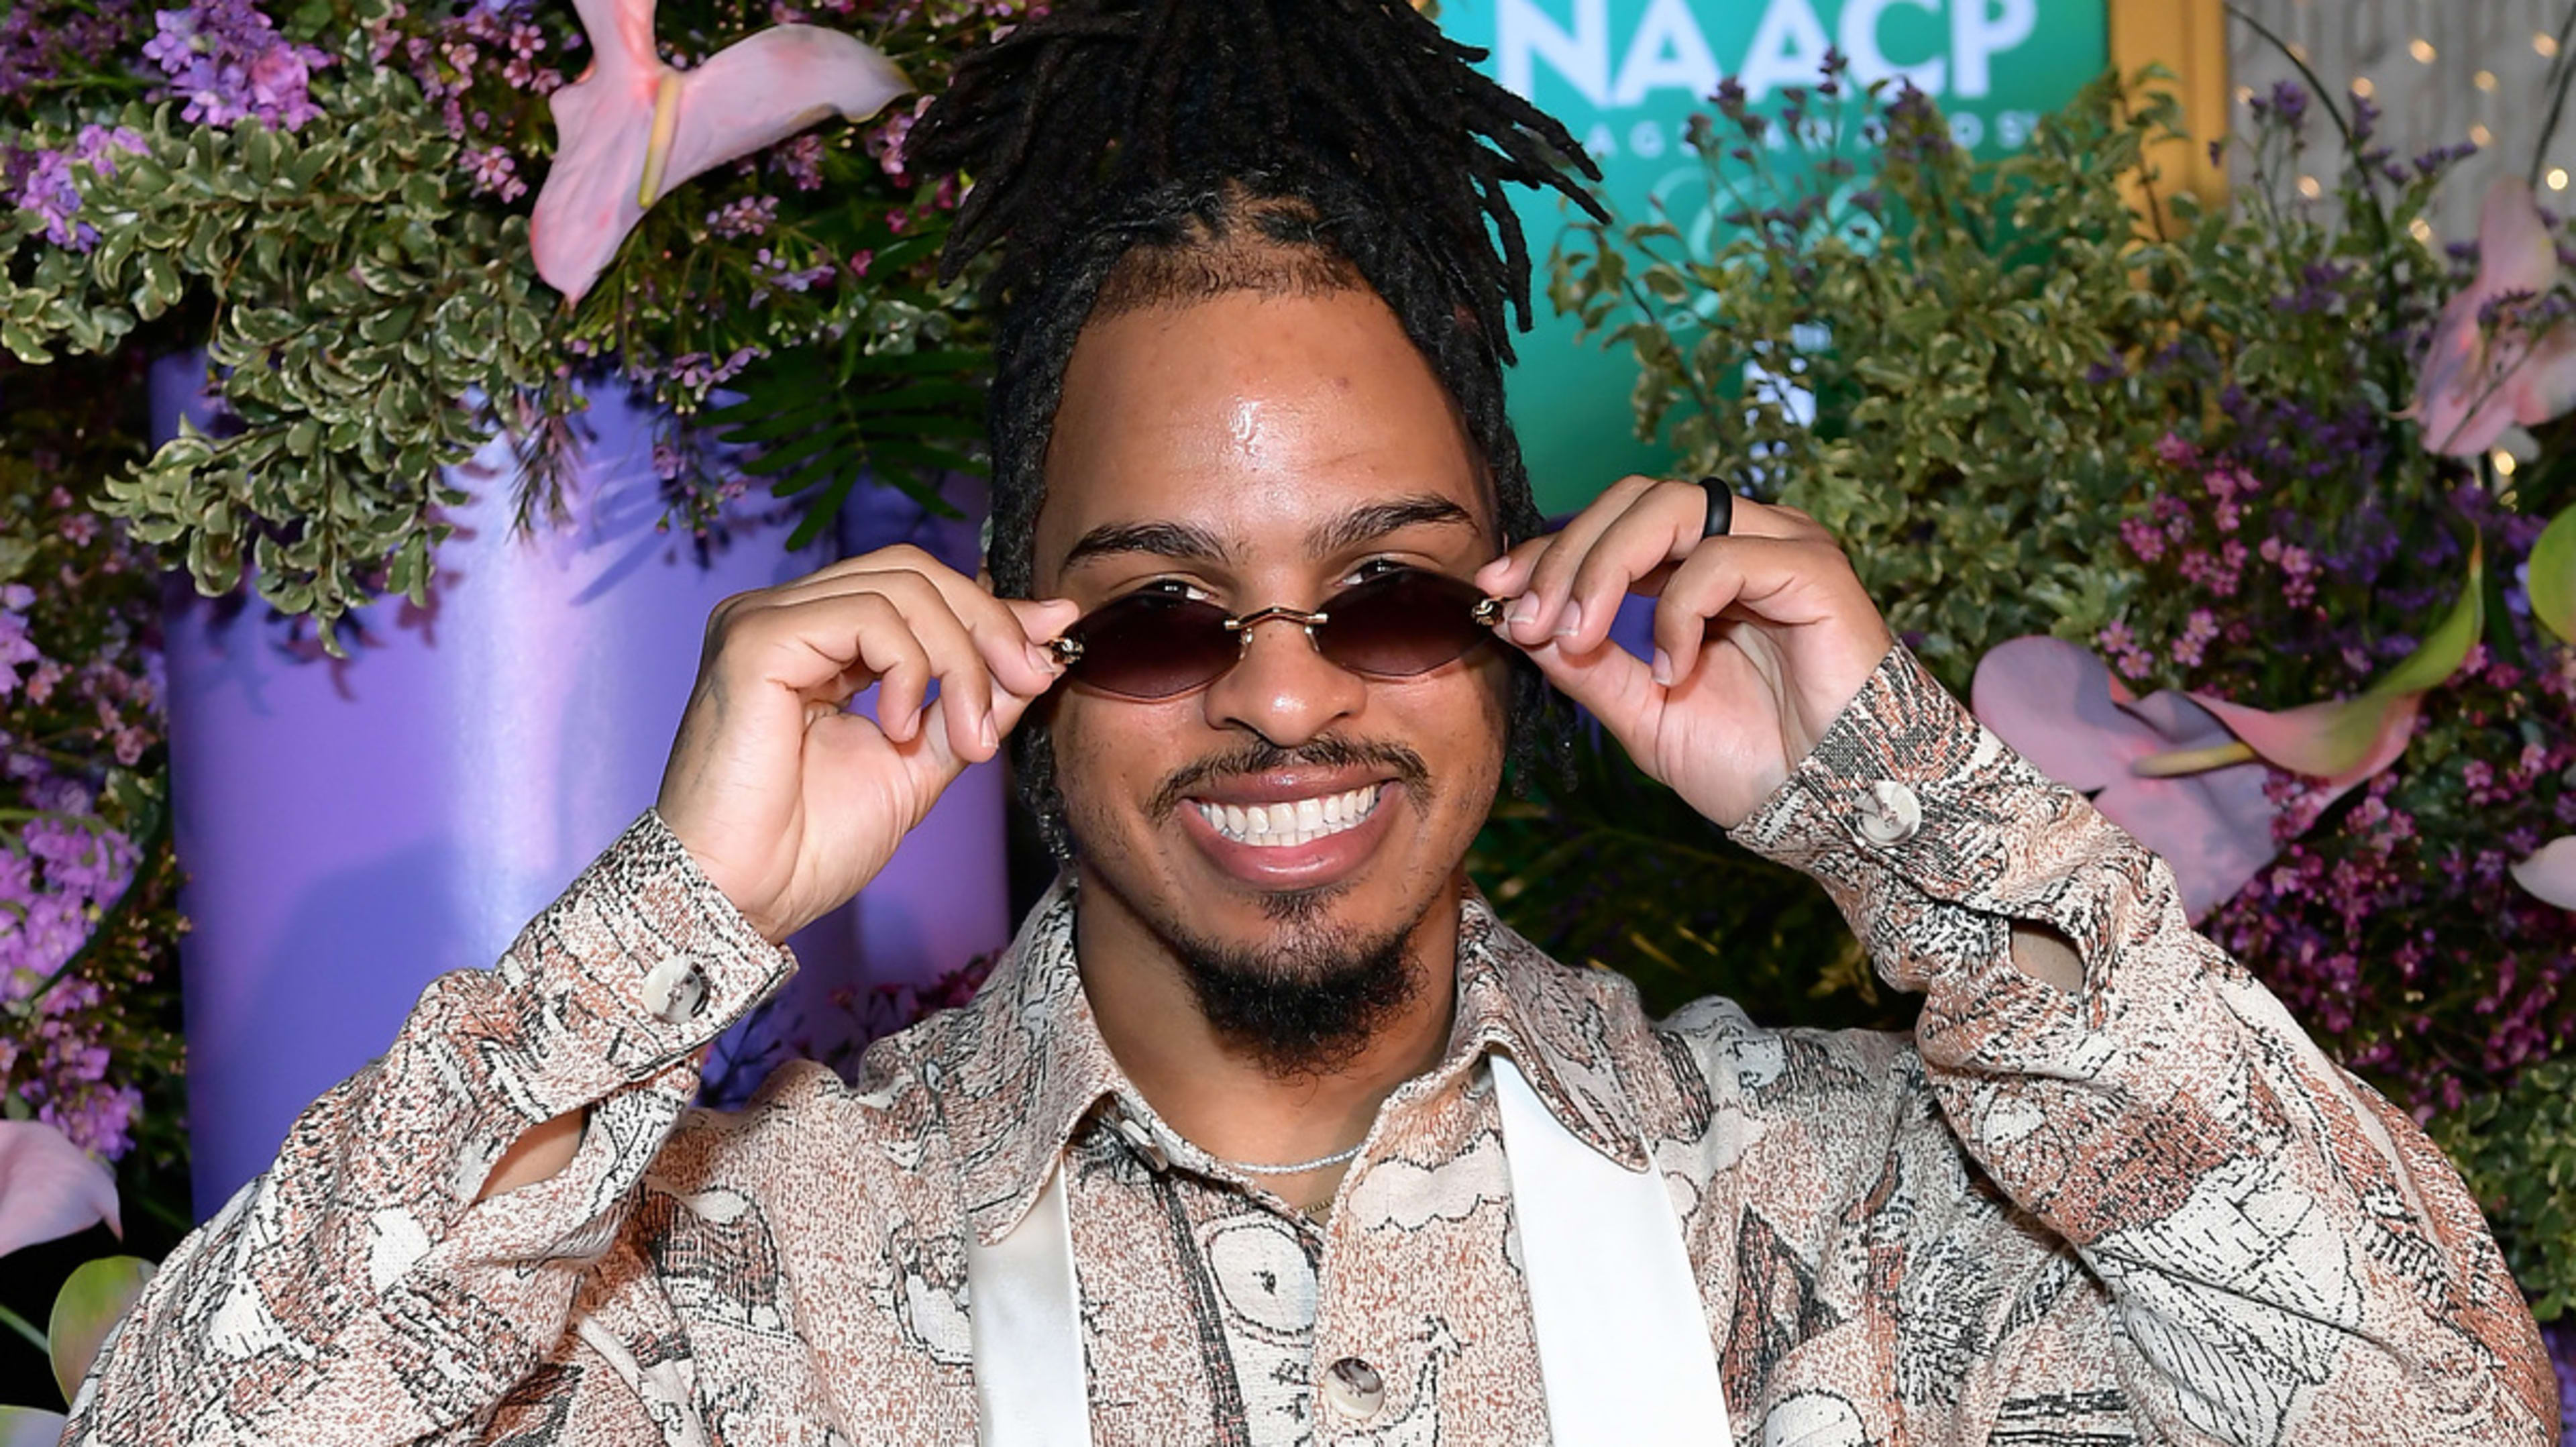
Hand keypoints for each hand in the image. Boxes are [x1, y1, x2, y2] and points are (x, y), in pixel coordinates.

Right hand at [654, 545, 1079, 941]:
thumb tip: (1044, 641)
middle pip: (915, 572)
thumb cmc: (808, 846)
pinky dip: (909, 668)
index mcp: (815, 640)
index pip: (916, 586)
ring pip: (902, 588)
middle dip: (989, 627)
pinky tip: (897, 729)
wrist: (743, 898)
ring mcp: (764, 619)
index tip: (1051, 647)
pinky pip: (868, 617)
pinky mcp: (755, 638)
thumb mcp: (920, 761)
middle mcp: (784, 616)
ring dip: (959, 662)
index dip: (991, 610)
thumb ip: (971, 701)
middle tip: (1031, 683)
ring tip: (967, 738)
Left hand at [1475, 477, 1893, 829]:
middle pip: (1635, 498)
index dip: (1548, 551)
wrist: (1836, 811)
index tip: (1494, 591)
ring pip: (1672, 507)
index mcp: (1701, 568)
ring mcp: (1781, 547)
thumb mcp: (1642, 714)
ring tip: (1578, 637)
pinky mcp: (1814, 570)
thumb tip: (1516, 621)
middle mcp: (1742, 541)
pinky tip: (1673, 668)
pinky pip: (1724, 557)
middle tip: (1528, 621)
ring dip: (1605, 568)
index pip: (1613, 525)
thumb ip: (1585, 665)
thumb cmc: (1753, 764)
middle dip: (1565, 556)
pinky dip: (1679, 609)